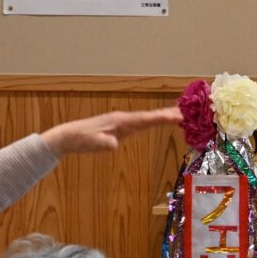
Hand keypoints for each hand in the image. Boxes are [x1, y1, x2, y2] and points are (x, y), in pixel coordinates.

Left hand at [39, 107, 181, 156]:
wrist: (68, 136)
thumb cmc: (81, 139)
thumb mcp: (92, 143)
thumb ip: (104, 143)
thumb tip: (114, 144)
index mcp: (121, 121)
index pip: (145, 119)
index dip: (162, 118)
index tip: (178, 116)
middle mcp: (124, 118)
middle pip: (150, 116)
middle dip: (168, 114)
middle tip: (187, 113)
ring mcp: (123, 121)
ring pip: (147, 118)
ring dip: (163, 116)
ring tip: (179, 115)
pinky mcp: (121, 126)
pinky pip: (142, 122)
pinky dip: (154, 120)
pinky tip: (158, 120)